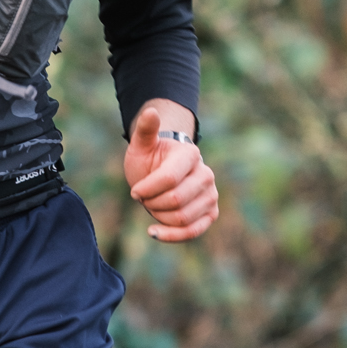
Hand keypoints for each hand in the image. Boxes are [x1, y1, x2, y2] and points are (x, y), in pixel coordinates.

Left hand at [124, 102, 217, 242]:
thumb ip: (145, 130)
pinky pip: (193, 231)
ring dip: (159, 217)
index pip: (169, 179)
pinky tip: (153, 232)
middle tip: (143, 198)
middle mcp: (206, 174)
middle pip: (176, 201)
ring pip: (182, 218)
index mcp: (190, 154)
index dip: (147, 189)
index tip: (135, 191)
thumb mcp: (141, 145)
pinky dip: (171, 236)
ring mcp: (211, 195)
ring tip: (152, 206)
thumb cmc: (149, 159)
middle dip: (152, 203)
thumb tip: (151, 112)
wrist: (161, 173)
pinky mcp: (211, 213)